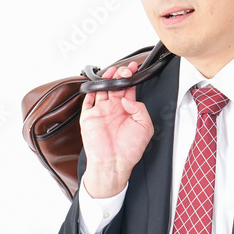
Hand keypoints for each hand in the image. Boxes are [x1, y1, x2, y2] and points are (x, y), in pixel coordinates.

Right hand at [80, 62, 153, 197]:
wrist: (113, 163)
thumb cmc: (129, 150)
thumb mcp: (145, 127)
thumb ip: (140, 108)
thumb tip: (127, 98)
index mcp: (127, 111)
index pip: (128, 89)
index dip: (130, 78)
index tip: (133, 70)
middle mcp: (114, 109)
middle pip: (115, 86)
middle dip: (119, 75)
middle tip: (123, 71)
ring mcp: (101, 112)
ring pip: (102, 89)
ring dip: (106, 79)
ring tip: (111, 72)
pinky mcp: (89, 117)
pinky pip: (87, 100)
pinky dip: (90, 91)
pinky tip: (95, 84)